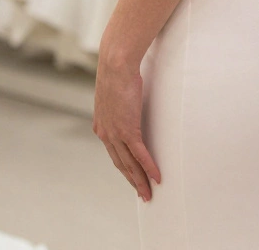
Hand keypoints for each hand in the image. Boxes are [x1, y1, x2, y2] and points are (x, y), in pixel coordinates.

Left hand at [93, 55, 160, 201]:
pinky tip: (156, 177)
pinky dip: (149, 167)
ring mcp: (116, 133)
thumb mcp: (113, 94)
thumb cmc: (116, 73)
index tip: (132, 179)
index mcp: (101, 126)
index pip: (113, 154)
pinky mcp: (128, 129)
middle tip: (143, 194)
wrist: (115, 64)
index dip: (123, 168)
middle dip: (132, 181)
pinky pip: (140, 154)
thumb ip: (119, 105)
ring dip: (140, 181)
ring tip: (150, 193)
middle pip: (121, 164)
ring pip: (130, 164)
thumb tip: (127, 103)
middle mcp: (106, 133)